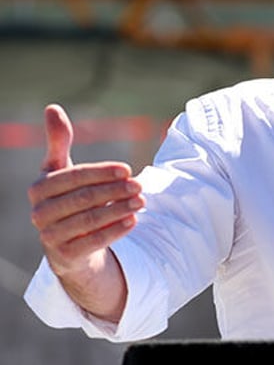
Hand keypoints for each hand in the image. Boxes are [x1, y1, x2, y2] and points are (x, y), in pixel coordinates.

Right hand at [28, 104, 144, 279]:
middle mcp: (39, 213)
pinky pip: (92, 243)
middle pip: (83, 198)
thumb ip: (58, 142)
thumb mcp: (62, 171)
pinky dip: (115, 231)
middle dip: (115, 190)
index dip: (101, 172)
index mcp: (39, 188)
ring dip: (119, 209)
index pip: (73, 177)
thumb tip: (52, 107)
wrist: (68, 245)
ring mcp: (49, 237)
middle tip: (140, 185)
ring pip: (89, 220)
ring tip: (142, 201)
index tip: (128, 169)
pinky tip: (133, 221)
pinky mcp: (65, 257)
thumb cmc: (68, 199)